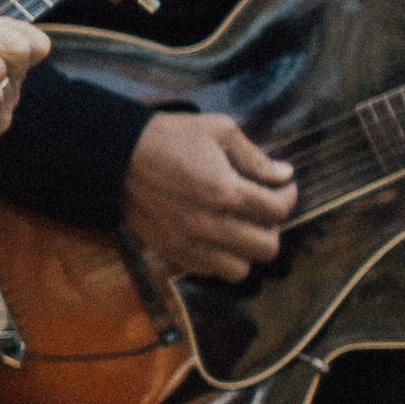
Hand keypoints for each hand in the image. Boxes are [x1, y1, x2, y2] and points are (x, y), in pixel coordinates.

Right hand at [121, 105, 294, 279]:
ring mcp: (190, 243)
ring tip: (240, 228)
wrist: (116, 158)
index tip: (282, 186)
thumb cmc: (169, 138)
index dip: (288, 196)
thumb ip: (255, 157)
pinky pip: (210, 272)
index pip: (278, 210)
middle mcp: (210, 225)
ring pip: (240, 269)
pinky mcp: (172, 252)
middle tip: (261, 209)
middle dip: (271, 226)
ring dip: (246, 249)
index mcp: (225, 191)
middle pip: (266, 247)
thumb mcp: (219, 131)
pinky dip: (220, 258)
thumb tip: (283, 175)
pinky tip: (216, 236)